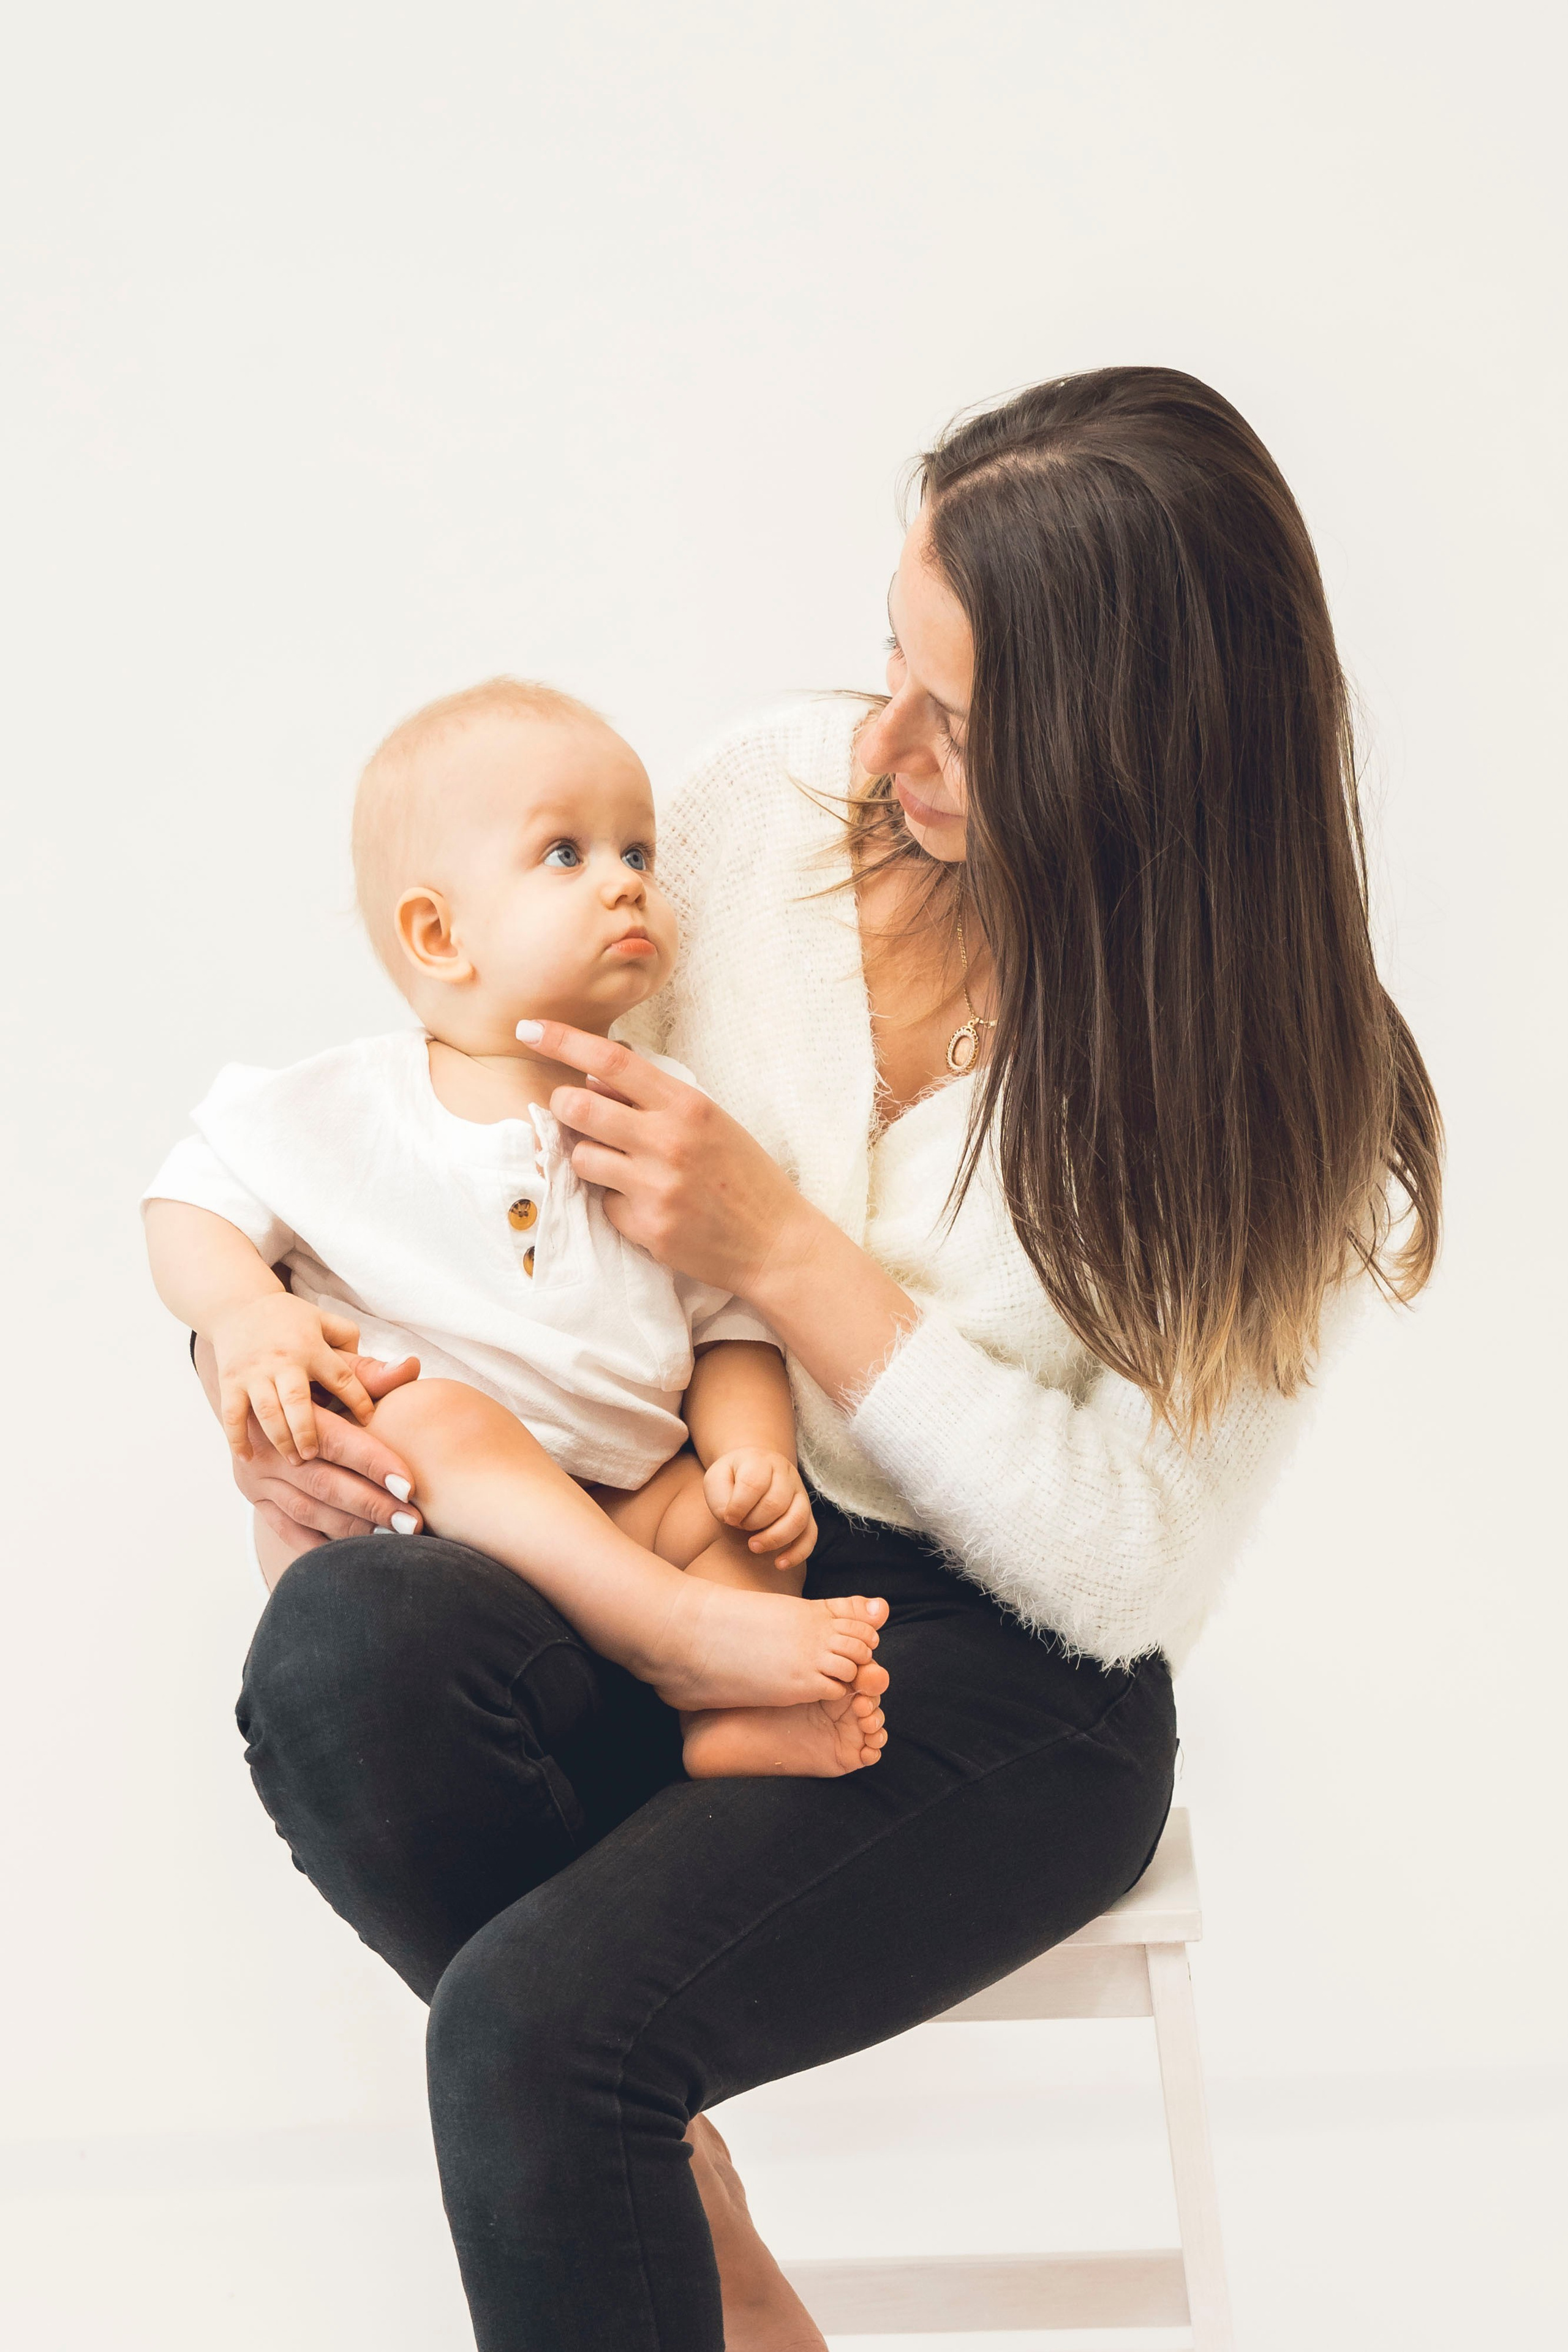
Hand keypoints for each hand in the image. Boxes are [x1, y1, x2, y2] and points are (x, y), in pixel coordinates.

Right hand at [194, 1338, 425, 1541]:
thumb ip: (371, 1373)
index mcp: (289, 1408)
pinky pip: (284, 1527)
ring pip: (305, 1508)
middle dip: (371, 1505)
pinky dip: (317, 1544)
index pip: (336, 1440)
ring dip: (350, 1527)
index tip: (410, 1485)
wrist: (243, 1371)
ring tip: (392, 1538)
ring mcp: (255, 1473)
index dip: (374, 1462)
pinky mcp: (251, 1494)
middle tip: (412, 1522)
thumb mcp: (331, 1363)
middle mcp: (268, 1443)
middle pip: (323, 1480)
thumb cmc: (304, 1372)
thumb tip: (412, 1366)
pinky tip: (353, 1554)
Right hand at [210, 1292, 380, 1463]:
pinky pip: (232, 1414)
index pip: (341, 1376)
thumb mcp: (329, 1328)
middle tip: (318, 1456)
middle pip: (297, 1399)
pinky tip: (250, 1458)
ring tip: (296, 1461)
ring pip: (266, 1410)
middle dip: (308, 1430)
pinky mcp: (230, 1381)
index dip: (358, 1399)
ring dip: (280, 1438)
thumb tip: (407, 1368)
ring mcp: (254, 1372)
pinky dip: (238, 1438)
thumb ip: (361, 1353)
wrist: (240, 1306)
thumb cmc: (294, 1324)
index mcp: (312, 1347)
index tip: (371, 1423)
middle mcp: (283, 1360)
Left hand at [518, 1021, 810, 1297]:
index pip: (611, 1060)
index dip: (562, 1040)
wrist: (774, 1242)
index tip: (530, 1029)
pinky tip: (648, 1205)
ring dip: (589, 1158)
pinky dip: (616, 1201)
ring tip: (623, 1167)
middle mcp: (668, 1141)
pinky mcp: (645, 1226)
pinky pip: (603, 1203)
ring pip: (581, 1158)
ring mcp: (655, 1186)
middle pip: (577, 1106)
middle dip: (564, 1106)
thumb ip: (654, 1098)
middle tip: (575, 1113)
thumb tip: (593, 1075)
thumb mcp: (709, 1120)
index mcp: (687, 1105)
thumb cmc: (743, 1175)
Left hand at [703, 1449, 817, 1571]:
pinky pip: (810, 1535)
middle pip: (776, 1503)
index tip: (727, 1517)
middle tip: (739, 1527)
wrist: (753, 1471)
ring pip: (797, 1519)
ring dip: (774, 1538)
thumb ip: (719, 1497)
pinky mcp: (807, 1513)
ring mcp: (800, 1493)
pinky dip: (797, 1553)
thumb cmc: (731, 1479)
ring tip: (753, 1546)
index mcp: (760, 1461)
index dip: (738, 1506)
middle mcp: (785, 1475)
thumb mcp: (715, 1479)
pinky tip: (780, 1564)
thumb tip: (733, 1519)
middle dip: (753, 1522)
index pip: (753, 1484)